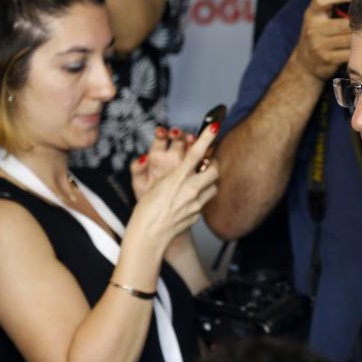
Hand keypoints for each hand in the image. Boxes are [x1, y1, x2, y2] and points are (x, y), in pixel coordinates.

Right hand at [125, 124, 218, 252]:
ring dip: (209, 181)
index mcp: (177, 178)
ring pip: (214, 186)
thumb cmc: (146, 209)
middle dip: (213, 164)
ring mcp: (196, 203)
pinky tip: (189, 200)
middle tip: (208, 163)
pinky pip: (205, 202)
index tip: (215, 125)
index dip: (207, 137)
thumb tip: (184, 166)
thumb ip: (172, 174)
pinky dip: (201, 197)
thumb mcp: (155, 185)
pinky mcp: (197, 215)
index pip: (196, 153)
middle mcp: (190, 190)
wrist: (148, 236)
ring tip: (199, 181)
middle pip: (214, 169)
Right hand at [289, 0, 353, 80]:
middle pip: (344, 24)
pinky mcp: (328, 59)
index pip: (321, 0)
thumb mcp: (318, 18)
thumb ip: (332, 6)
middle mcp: (313, 29)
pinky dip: (358, 50)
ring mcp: (320, 46)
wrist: (304, 62)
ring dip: (361, 37)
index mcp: (312, 14)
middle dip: (359, 23)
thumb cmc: (318, 35)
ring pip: (349, 39)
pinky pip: (350, 53)